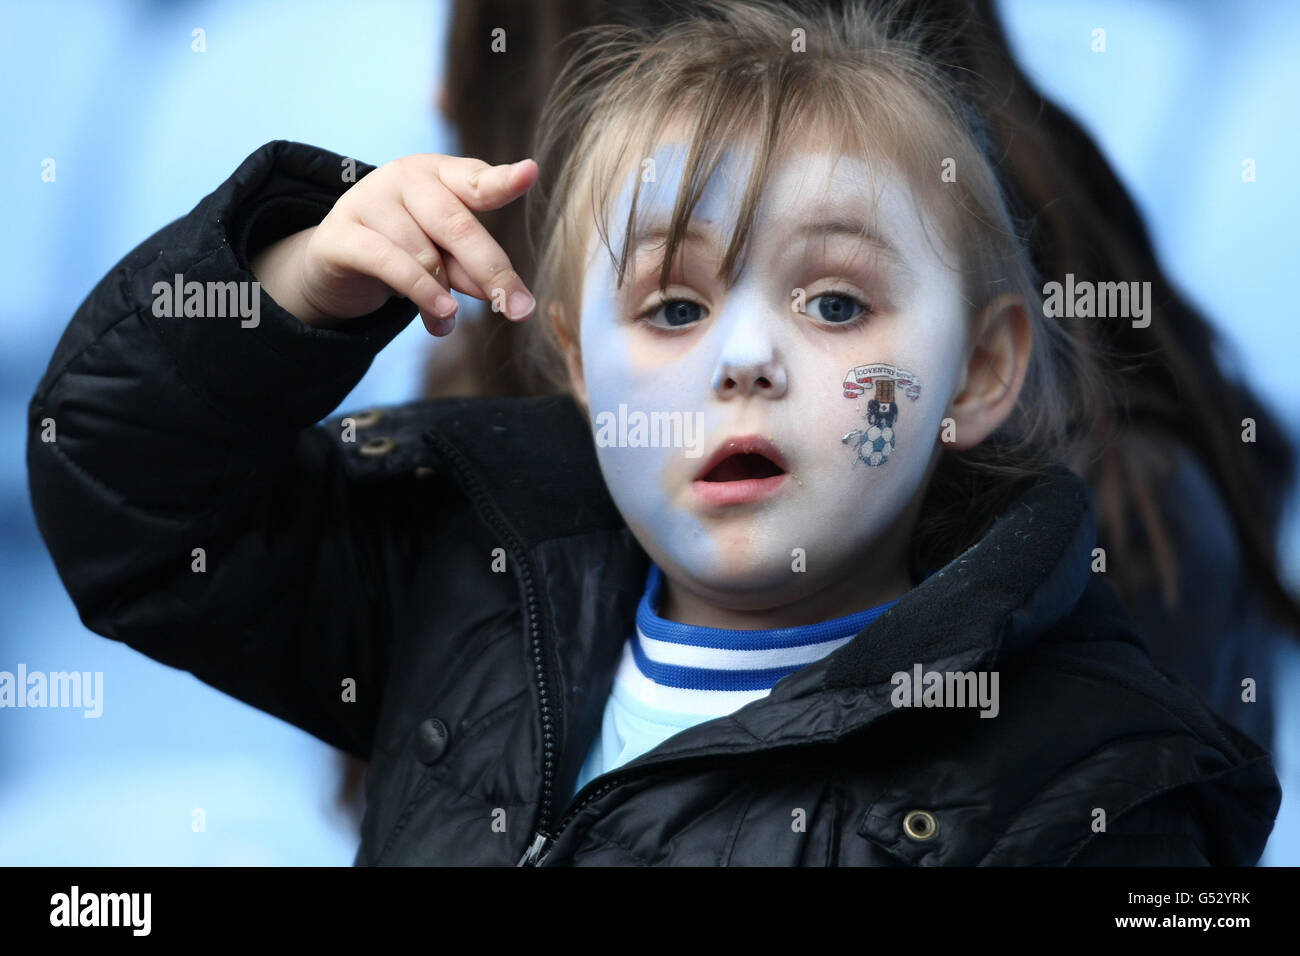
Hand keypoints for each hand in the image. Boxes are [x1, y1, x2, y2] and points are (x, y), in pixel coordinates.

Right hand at [250, 153, 538, 335]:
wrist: (336, 260)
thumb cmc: (404, 249)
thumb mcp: (444, 254)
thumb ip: (470, 266)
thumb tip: (498, 294)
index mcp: (439, 174)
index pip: (476, 178)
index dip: (503, 179)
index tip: (530, 173)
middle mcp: (404, 177)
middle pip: (457, 225)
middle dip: (492, 271)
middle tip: (518, 309)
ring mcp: (369, 199)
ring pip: (424, 254)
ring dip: (445, 296)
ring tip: (448, 322)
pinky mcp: (341, 233)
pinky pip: (389, 263)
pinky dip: (419, 292)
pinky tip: (440, 317)